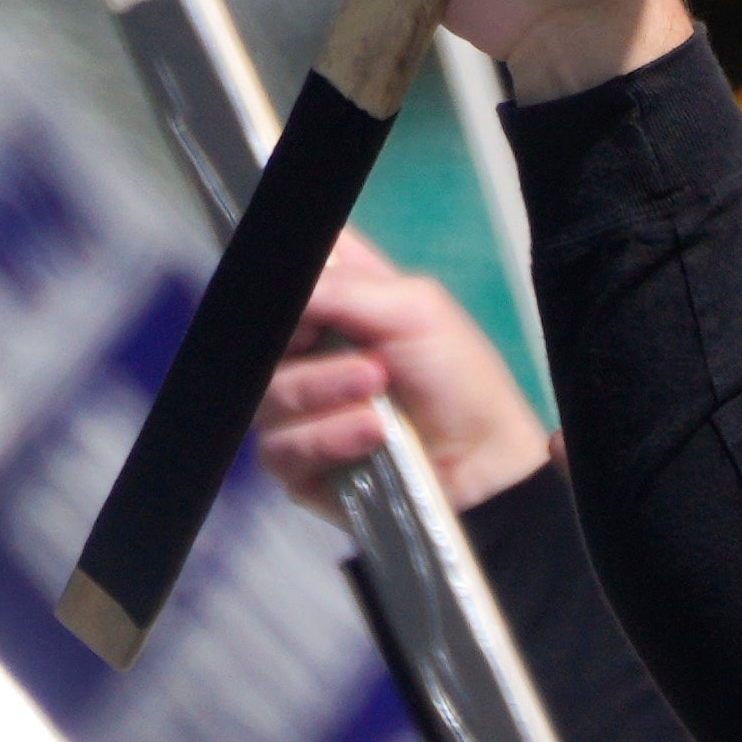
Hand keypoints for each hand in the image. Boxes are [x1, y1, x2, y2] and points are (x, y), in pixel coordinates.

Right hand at [261, 238, 548, 516]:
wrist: (482, 463)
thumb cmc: (457, 377)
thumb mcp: (415, 310)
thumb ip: (346, 288)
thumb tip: (285, 287)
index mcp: (332, 303)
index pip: (285, 277)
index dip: (287, 284)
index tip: (313, 298)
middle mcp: (304, 352)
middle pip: (258, 337)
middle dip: (301, 341)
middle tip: (362, 356)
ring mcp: (294, 408)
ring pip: (266, 394)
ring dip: (323, 391)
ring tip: (378, 397)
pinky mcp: (296, 464)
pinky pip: (279, 447)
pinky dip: (328, 438)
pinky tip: (372, 435)